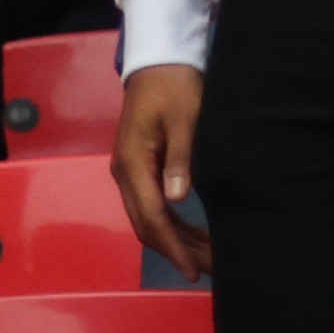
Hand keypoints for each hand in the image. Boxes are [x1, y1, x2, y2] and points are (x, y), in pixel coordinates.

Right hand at [114, 67, 210, 277]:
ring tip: (206, 259)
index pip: (152, 216)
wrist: (158, 61)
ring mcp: (129, 171)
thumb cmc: (174, 87)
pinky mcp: (138, 168)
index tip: (194, 269)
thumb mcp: (184, 118)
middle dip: (175, 251)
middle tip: (208, 271)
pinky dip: (171, 225)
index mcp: (133, 162)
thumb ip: (180, 157)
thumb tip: (176, 197)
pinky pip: (151, 206)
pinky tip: (193, 235)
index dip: (173, 246)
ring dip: (175, 241)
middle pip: (146, 224)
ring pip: (148, 218)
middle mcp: (125, 172)